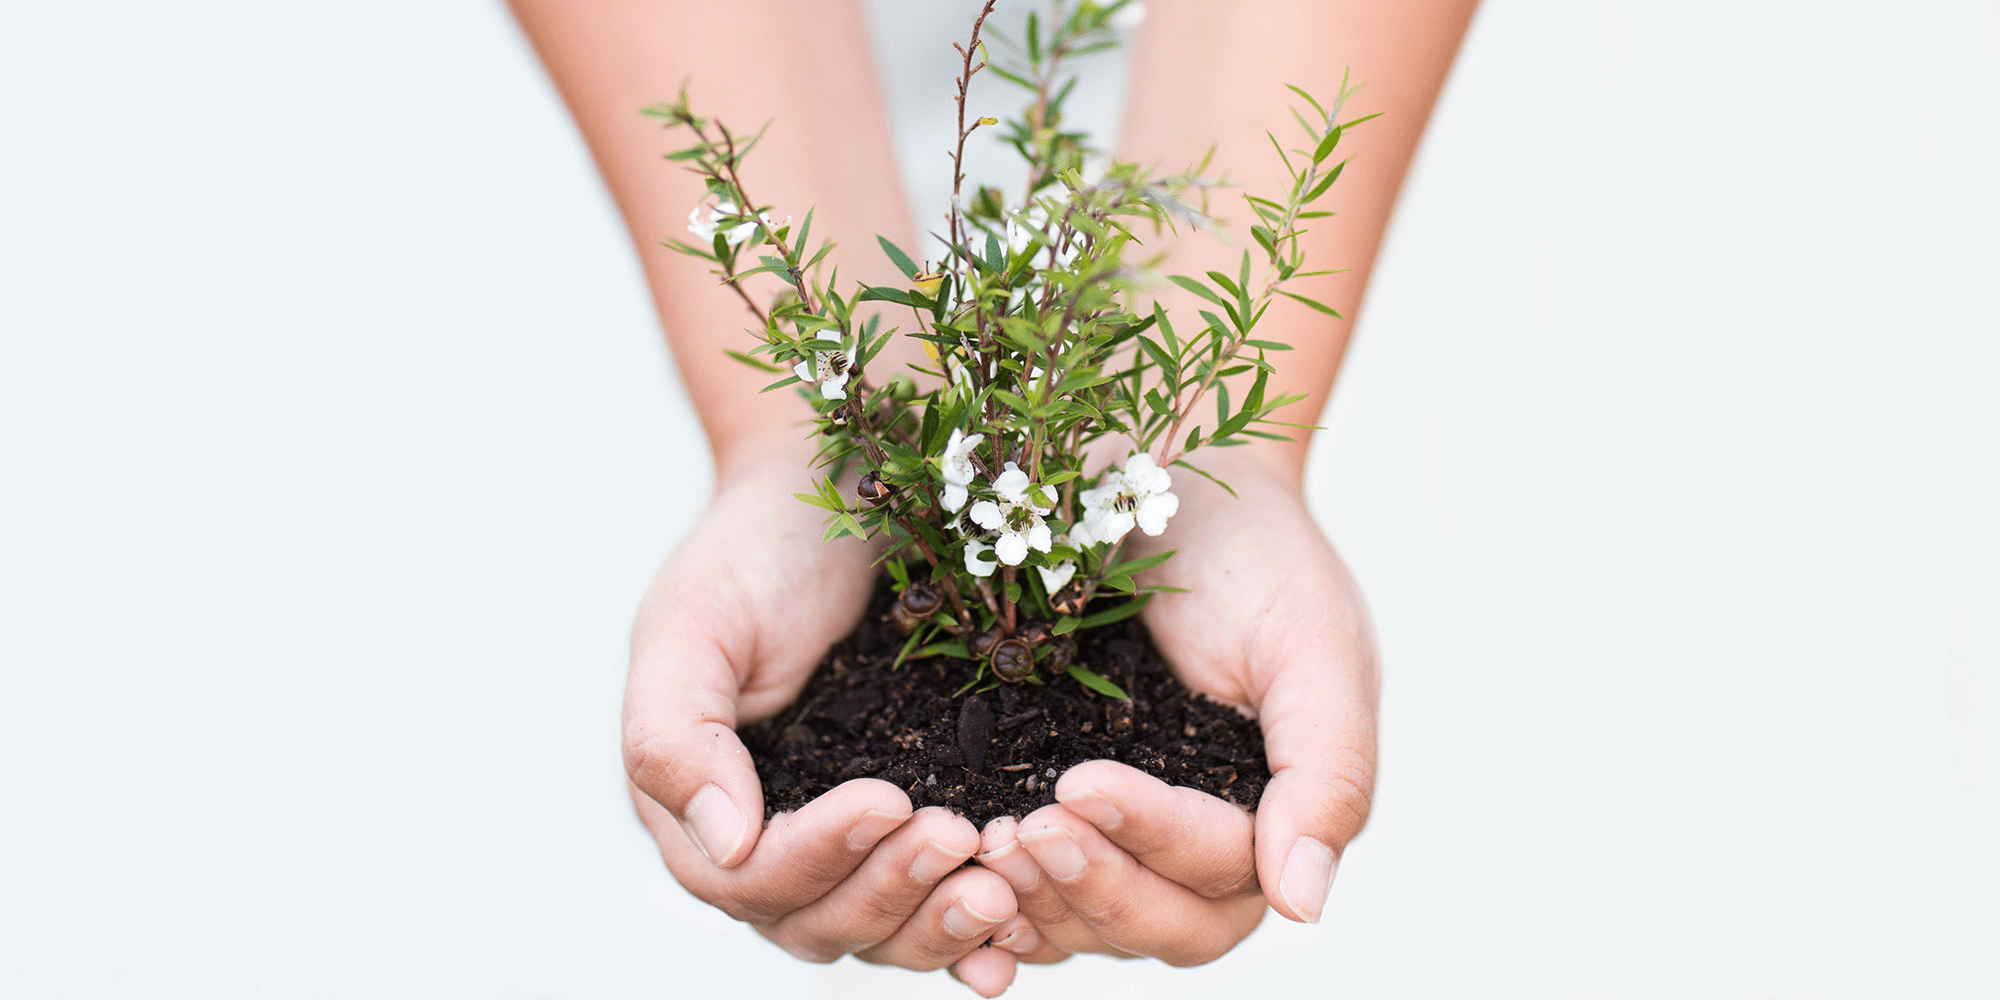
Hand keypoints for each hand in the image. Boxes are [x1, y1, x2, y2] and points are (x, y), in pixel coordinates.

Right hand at [622, 437, 1019, 976]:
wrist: (831, 498)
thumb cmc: (752, 552)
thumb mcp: (691, 623)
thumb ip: (676, 734)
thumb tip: (724, 843)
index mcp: (696, 805)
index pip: (752, 877)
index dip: (819, 854)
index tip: (891, 798)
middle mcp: (765, 844)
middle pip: (819, 921)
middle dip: (891, 891)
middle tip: (959, 838)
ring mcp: (843, 845)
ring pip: (882, 930)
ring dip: (939, 923)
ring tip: (1000, 887)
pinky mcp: (914, 829)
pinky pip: (936, 901)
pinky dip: (976, 926)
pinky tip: (1020, 923)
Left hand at [973, 448, 1378, 964]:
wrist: (1170, 478)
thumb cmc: (1256, 550)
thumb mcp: (1311, 642)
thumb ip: (1327, 769)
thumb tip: (1303, 905)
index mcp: (1275, 812)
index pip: (1219, 873)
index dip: (1152, 840)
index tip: (1080, 781)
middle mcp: (1201, 844)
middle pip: (1155, 924)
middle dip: (1088, 886)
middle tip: (1020, 831)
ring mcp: (1122, 835)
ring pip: (1084, 922)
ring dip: (1031, 899)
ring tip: (977, 843)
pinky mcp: (1051, 809)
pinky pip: (1026, 886)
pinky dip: (990, 894)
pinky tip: (946, 864)